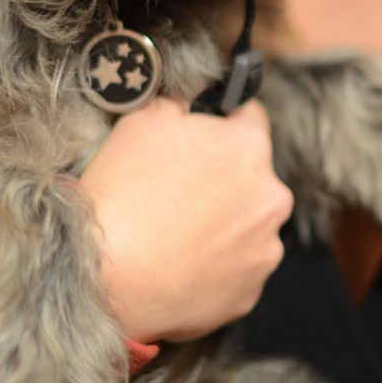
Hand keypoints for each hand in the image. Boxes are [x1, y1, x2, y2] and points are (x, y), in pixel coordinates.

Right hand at [80, 97, 292, 342]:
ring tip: (174, 234)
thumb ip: (181, 97)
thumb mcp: (142, 119)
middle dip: (222, 179)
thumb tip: (197, 89)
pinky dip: (216, 267)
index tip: (197, 138)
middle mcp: (272, 198)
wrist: (109, 280)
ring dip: (222, 225)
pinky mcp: (251, 293)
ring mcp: (265, 250)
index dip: (221, 123)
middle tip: (175, 191)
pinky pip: (237, 270)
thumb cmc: (124, 193)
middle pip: (252, 177)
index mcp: (250, 147)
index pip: (249, 118)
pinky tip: (180, 265)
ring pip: (247, 226)